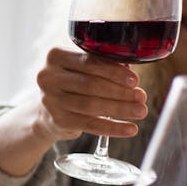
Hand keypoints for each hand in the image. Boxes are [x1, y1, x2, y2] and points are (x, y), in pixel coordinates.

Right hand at [32, 47, 147, 141]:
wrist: (46, 111)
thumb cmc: (71, 84)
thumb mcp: (79, 69)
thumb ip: (101, 65)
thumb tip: (131, 75)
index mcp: (55, 56)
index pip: (89, 62)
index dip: (114, 71)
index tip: (134, 80)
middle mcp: (48, 77)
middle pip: (91, 84)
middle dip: (120, 91)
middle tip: (141, 97)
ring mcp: (50, 100)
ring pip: (91, 105)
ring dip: (120, 108)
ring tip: (140, 111)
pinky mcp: (57, 120)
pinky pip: (90, 124)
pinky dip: (112, 127)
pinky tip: (129, 128)